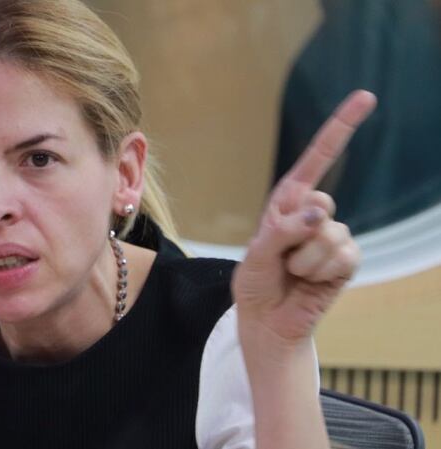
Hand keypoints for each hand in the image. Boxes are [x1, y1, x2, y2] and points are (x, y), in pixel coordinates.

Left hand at [233, 90, 376, 346]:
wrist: (268, 320)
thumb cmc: (256, 282)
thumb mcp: (256, 253)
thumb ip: (283, 230)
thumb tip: (320, 213)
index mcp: (288, 201)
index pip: (318, 159)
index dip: (341, 127)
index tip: (366, 98)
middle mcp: (314, 214)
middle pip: (320, 203)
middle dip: (292, 234)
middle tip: (279, 257)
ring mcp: (333, 237)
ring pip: (330, 236)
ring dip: (304, 260)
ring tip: (291, 273)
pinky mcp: (347, 262)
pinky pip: (343, 257)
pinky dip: (321, 272)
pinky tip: (310, 282)